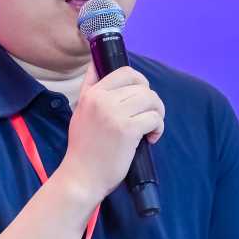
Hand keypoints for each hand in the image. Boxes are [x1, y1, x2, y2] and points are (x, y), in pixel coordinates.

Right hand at [56, 64, 164, 202]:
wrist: (81, 177)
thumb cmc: (83, 148)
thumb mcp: (80, 111)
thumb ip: (90, 88)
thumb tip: (96, 61)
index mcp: (92, 94)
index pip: (125, 72)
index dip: (140, 82)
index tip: (140, 98)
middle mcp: (102, 100)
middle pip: (142, 86)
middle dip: (151, 101)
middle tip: (147, 117)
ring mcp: (115, 114)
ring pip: (151, 99)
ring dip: (157, 114)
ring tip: (150, 129)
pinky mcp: (128, 130)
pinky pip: (155, 118)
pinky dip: (158, 128)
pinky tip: (150, 139)